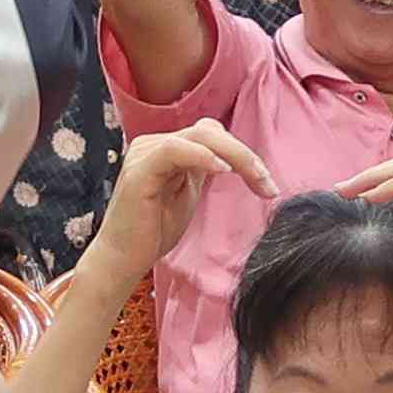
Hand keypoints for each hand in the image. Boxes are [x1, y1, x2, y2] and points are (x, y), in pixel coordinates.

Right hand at [97, 121, 281, 267]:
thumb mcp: (187, 193)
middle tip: (269, 185)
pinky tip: (223, 171)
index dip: (243, 153)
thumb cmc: (153, 230)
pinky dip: (202, 156)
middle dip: (246, 156)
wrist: (123, 260)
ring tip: (256, 178)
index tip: (267, 186)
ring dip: (235, 155)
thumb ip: (202, 170)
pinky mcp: (139, 170)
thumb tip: (233, 158)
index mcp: (167, 148)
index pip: (212, 136)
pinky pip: (174, 150)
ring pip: (198, 137)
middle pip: (210, 132)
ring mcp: (145, 153)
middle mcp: (154, 144)